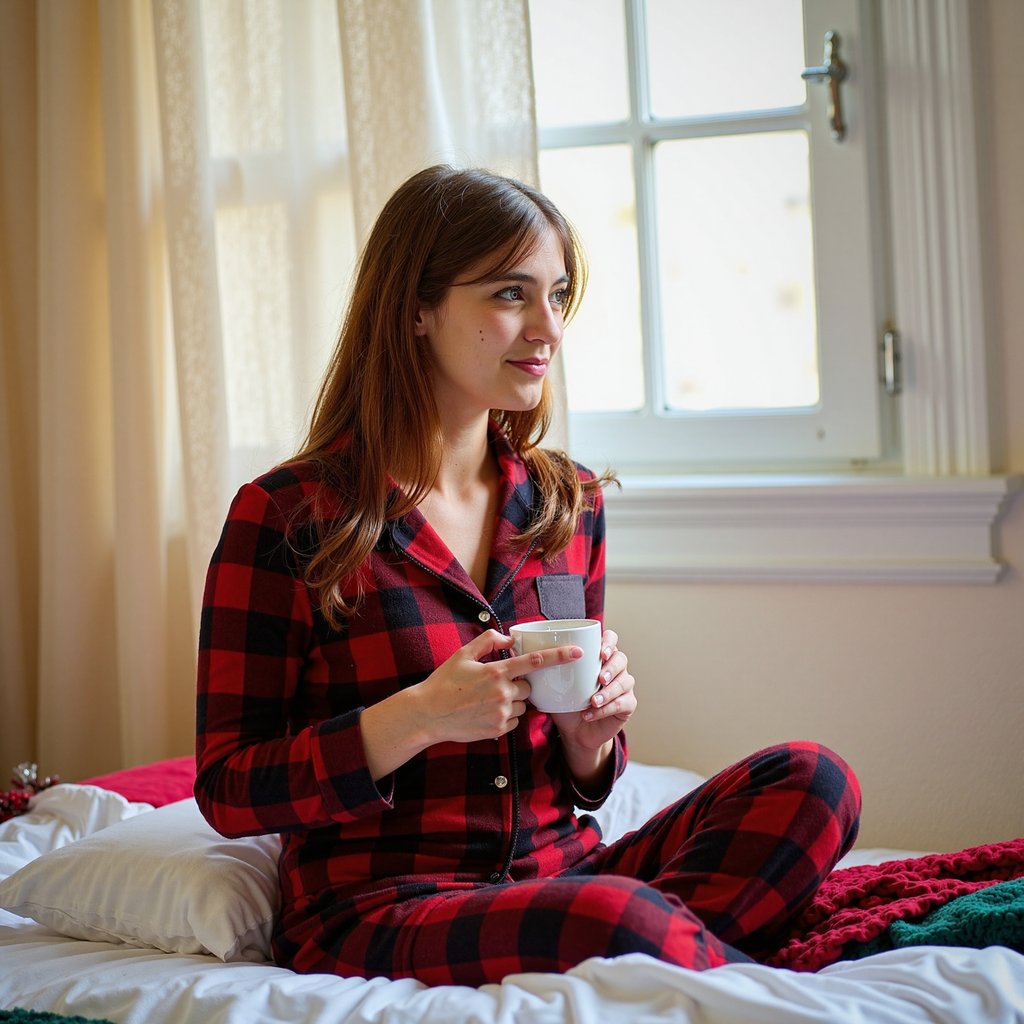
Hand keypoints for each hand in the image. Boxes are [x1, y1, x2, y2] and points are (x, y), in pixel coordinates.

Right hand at [416, 629, 584, 744]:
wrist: (428, 714)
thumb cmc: (444, 682)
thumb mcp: (463, 654)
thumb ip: (488, 641)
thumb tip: (510, 638)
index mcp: (496, 671)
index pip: (536, 661)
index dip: (560, 656)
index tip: (578, 652)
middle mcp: (503, 693)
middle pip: (529, 687)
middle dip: (519, 684)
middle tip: (496, 684)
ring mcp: (501, 713)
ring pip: (522, 705)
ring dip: (513, 701)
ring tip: (486, 700)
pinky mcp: (498, 730)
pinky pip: (514, 720)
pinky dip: (506, 716)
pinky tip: (485, 712)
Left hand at [550, 629, 635, 753]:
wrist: (574, 730)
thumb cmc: (565, 701)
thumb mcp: (554, 681)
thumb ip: (545, 664)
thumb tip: (520, 648)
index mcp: (600, 656)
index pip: (611, 639)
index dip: (609, 642)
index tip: (600, 652)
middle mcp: (615, 668)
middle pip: (621, 659)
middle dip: (611, 667)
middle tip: (600, 677)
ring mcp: (624, 686)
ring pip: (624, 682)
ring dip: (608, 691)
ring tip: (592, 700)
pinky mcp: (627, 705)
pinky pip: (622, 704)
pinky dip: (606, 709)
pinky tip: (590, 713)